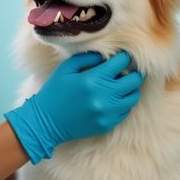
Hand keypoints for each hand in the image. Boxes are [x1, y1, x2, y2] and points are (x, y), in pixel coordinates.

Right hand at [4, 51, 143, 163]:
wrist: (46, 122)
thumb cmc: (55, 91)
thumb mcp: (66, 69)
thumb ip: (87, 57)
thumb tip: (107, 54)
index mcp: (93, 79)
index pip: (121, 62)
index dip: (124, 57)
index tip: (122, 57)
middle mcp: (104, 96)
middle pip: (134, 80)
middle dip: (132, 72)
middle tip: (127, 70)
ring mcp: (107, 112)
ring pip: (133, 96)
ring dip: (130, 88)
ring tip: (122, 85)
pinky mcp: (108, 124)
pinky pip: (125, 111)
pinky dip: (123, 103)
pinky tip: (113, 99)